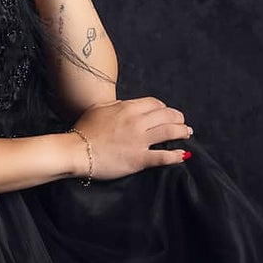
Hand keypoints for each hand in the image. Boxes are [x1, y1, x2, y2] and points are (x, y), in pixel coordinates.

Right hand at [70, 97, 192, 179]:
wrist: (75, 151)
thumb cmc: (84, 130)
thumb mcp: (99, 108)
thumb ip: (117, 105)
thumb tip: (127, 105)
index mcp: (128, 108)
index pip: (155, 104)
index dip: (164, 108)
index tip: (166, 114)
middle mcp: (137, 122)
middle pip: (168, 115)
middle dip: (178, 118)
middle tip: (183, 123)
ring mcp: (139, 140)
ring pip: (170, 132)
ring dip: (182, 132)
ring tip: (187, 134)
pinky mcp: (139, 159)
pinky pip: (163, 156)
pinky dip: (176, 156)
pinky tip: (182, 156)